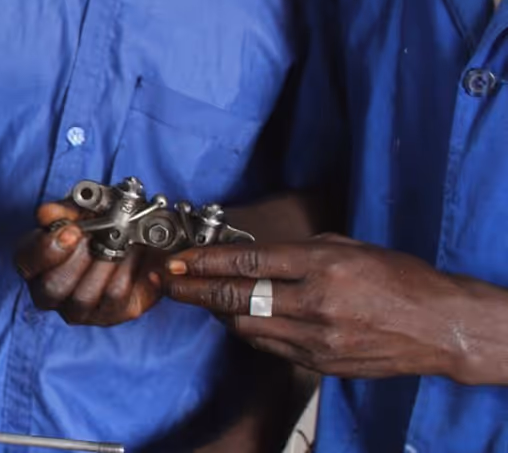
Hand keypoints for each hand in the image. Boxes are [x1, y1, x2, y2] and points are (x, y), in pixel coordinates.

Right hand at [14, 201, 161, 325]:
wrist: (134, 239)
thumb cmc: (98, 224)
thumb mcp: (80, 210)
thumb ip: (63, 211)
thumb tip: (48, 213)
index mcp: (35, 263)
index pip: (26, 262)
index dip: (47, 249)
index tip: (71, 231)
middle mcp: (50, 293)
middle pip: (53, 288)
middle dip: (78, 260)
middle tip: (98, 239)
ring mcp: (78, 309)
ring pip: (83, 298)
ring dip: (105, 266)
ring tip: (121, 244)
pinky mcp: (109, 315)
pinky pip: (115, 301)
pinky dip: (127, 274)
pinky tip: (134, 256)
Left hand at [163, 234, 500, 381]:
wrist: (438, 326)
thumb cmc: (397, 278)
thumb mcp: (349, 246)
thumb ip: (299, 251)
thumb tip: (253, 254)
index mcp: (322, 265)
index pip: (248, 262)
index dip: (205, 260)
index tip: (179, 258)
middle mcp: (316, 302)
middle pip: (236, 297)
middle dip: (195, 289)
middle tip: (171, 282)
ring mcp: (317, 338)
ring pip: (246, 326)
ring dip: (219, 311)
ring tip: (203, 298)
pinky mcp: (319, 363)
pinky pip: (269, 346)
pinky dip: (250, 330)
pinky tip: (240, 318)